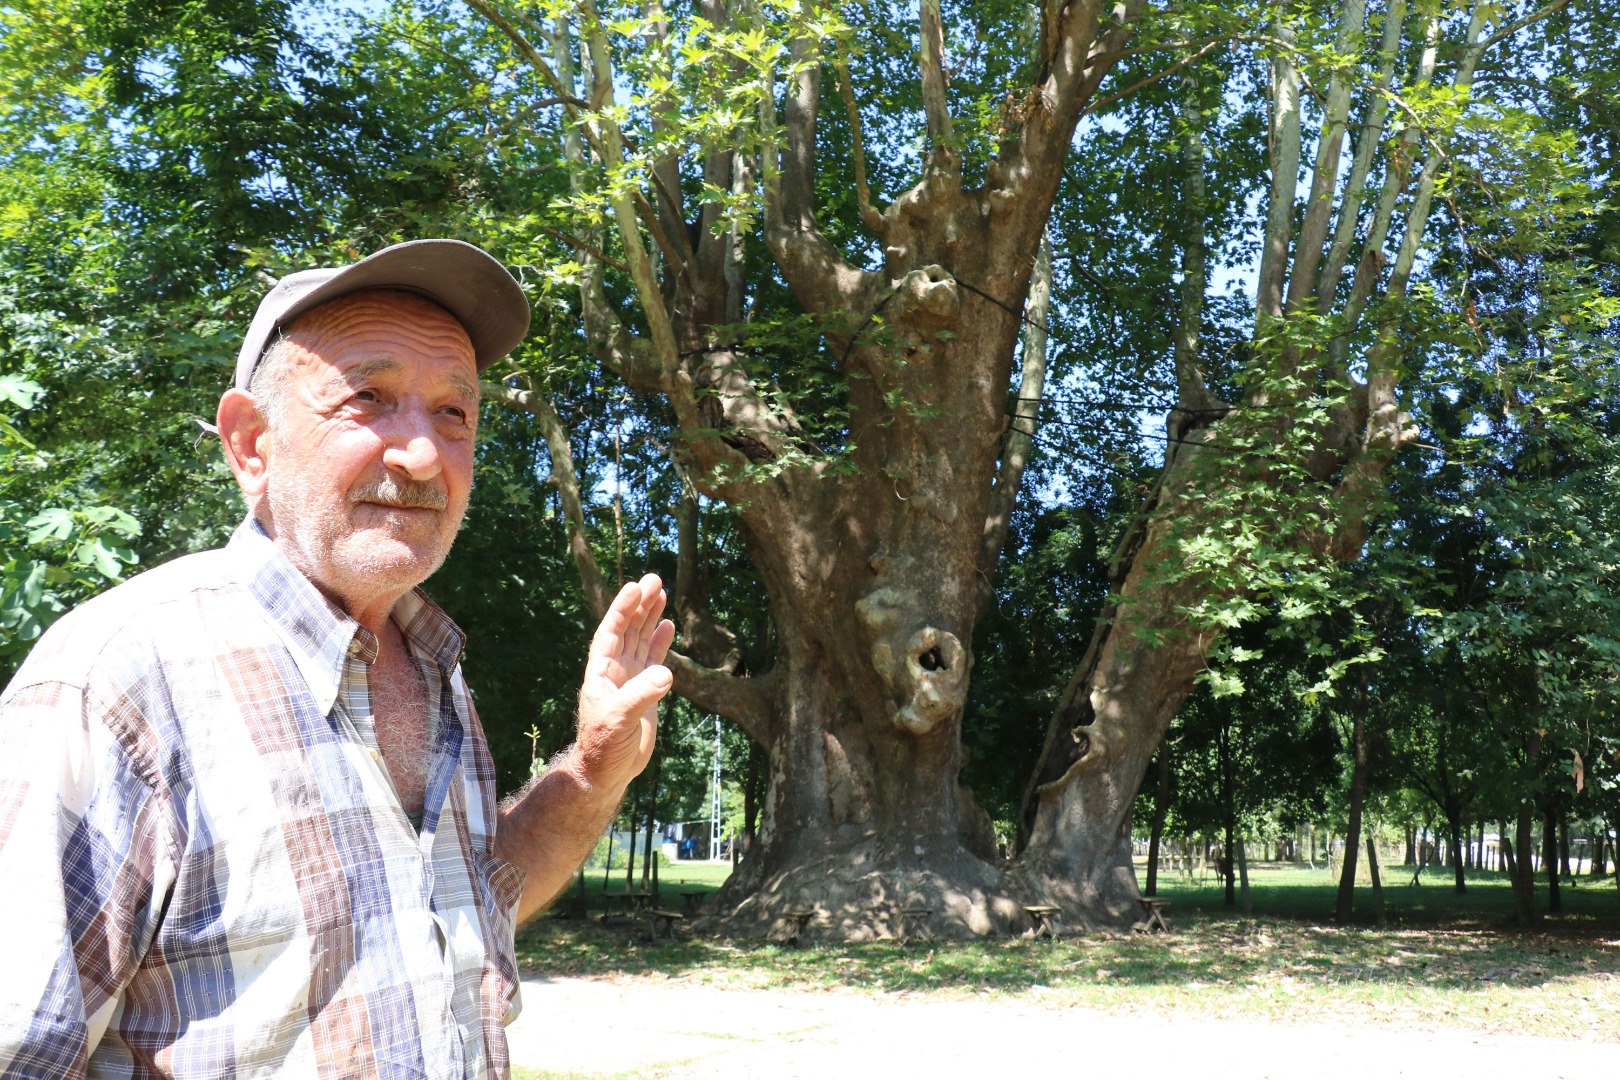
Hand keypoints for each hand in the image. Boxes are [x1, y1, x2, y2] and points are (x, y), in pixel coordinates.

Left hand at [574, 574, 675, 792]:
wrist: (606, 771)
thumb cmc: (603, 747)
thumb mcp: (619, 720)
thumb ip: (640, 696)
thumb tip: (666, 674)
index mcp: (602, 672)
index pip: (612, 632)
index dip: (622, 609)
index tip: (635, 587)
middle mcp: (615, 671)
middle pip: (628, 629)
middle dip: (640, 605)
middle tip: (654, 578)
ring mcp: (630, 679)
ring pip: (641, 640)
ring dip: (650, 617)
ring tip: (661, 592)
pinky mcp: (645, 691)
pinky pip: (653, 659)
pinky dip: (660, 642)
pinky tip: (668, 624)